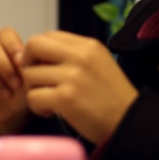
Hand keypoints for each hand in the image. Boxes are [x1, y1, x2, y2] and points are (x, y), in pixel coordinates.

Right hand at [0, 28, 29, 134]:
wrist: (15, 110)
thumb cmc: (25, 88)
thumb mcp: (34, 75)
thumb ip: (33, 61)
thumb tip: (29, 55)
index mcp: (5, 43)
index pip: (4, 34)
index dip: (12, 47)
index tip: (21, 65)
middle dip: (4, 67)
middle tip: (17, 84)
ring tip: (8, 95)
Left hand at [20, 31, 137, 143]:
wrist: (131, 123)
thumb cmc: (111, 98)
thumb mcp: (98, 65)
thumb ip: (70, 56)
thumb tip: (32, 54)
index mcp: (88, 46)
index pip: (47, 35)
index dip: (37, 53)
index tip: (43, 69)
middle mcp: (80, 56)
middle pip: (33, 45)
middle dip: (28, 64)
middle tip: (38, 81)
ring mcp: (72, 77)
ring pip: (29, 75)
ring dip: (33, 90)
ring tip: (50, 101)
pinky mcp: (65, 98)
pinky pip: (32, 97)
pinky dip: (37, 107)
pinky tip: (51, 111)